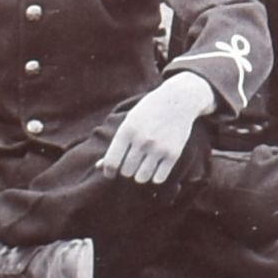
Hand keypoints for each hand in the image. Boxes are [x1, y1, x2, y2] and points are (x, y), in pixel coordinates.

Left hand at [104, 69, 210, 186]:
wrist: (179, 99)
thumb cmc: (149, 111)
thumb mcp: (129, 122)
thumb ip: (116, 145)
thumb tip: (99, 167)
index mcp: (127, 130)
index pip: (111, 162)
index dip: (108, 172)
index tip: (111, 173)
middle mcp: (142, 140)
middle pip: (126, 171)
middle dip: (127, 170)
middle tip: (132, 163)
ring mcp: (159, 147)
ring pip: (141, 178)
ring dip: (140, 175)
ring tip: (143, 167)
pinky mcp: (174, 154)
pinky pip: (159, 178)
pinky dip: (156, 177)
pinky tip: (156, 168)